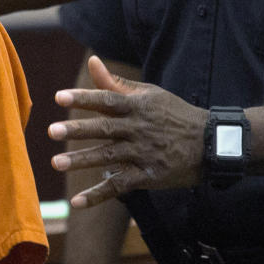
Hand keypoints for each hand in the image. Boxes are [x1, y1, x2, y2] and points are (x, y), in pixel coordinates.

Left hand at [49, 56, 206, 206]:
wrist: (211, 143)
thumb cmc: (173, 114)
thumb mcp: (149, 95)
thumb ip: (115, 82)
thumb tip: (92, 61)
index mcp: (137, 106)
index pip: (107, 99)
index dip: (83, 98)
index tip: (59, 97)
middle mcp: (138, 129)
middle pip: (104, 128)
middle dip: (78, 130)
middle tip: (52, 131)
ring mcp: (142, 153)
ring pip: (108, 157)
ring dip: (82, 161)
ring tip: (56, 163)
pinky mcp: (147, 176)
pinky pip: (119, 185)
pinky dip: (97, 195)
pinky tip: (76, 202)